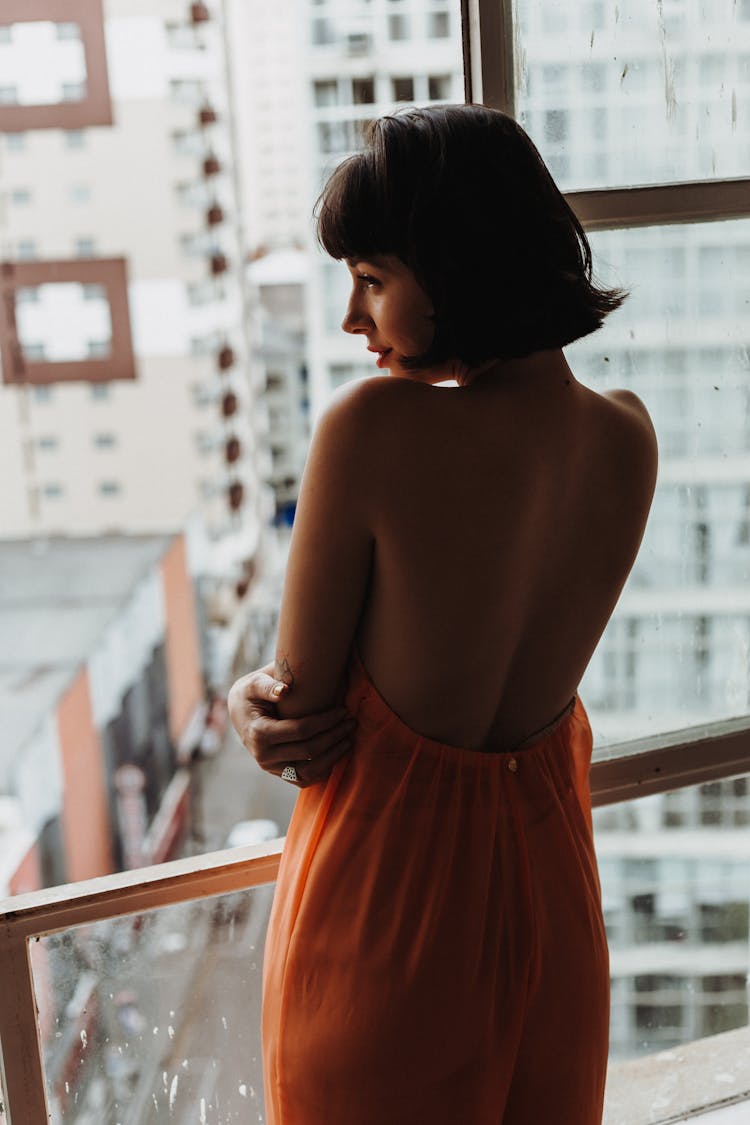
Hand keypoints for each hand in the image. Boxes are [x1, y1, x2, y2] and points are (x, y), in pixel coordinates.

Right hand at [227, 663, 356, 787]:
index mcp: (259, 733)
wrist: (239, 712)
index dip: (325, 722)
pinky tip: (337, 753)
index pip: (300, 731)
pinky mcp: (278, 773)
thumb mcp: (254, 683)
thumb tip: (284, 690)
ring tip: (349, 739)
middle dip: (334, 737)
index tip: (342, 711)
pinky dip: (323, 769)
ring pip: (308, 772)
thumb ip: (267, 685)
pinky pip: (304, 779)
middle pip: (308, 751)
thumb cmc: (251, 694)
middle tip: (351, 722)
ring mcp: (271, 768)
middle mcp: (264, 756)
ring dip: (333, 757)